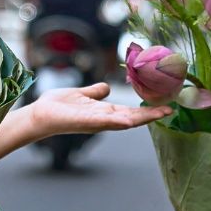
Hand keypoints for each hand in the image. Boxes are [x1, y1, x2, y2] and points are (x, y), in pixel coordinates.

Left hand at [29, 83, 172, 139]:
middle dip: (151, 115)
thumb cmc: (57, 106)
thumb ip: (95, 93)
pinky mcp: (84, 122)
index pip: (131, 112)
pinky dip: (116, 122)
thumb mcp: (81, 95)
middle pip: (132, 118)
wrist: (39, 114)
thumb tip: (107, 88)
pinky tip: (129, 121)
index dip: (148, 110)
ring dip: (141, 118)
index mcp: (104, 112)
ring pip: (123, 121)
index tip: (165, 106)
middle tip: (170, 110)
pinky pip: (103, 122)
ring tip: (160, 114)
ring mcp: (95, 122)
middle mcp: (103, 120)